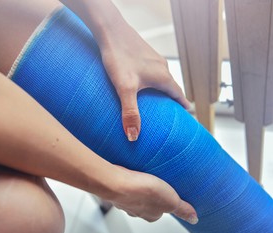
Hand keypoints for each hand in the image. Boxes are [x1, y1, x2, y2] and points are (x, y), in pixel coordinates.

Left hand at [98, 19, 189, 140]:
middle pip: (171, 87)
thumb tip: (133, 137)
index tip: (188, 116)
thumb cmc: (119, 57)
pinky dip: (150, 80)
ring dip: (161, 89)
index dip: (183, 107)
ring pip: (161, 78)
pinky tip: (139, 83)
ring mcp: (152, 59)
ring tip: (155, 101)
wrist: (110, 30)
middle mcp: (161, 67)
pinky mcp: (142, 53)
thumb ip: (130, 112)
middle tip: (171, 113)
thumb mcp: (124, 88)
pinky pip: (151, 70)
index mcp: (162, 77)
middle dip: (172, 100)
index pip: (179, 95)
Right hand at [107, 166, 197, 223]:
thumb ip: (183, 209)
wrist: (117, 182)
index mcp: (151, 215)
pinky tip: (130, 173)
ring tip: (143, 175)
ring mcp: (124, 201)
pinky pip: (123, 186)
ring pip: (133, 195)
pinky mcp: (115, 189)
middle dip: (150, 194)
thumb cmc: (142, 192)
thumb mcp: (172, 201)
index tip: (168, 192)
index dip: (165, 201)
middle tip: (155, 182)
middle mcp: (136, 211)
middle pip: (146, 204)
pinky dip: (126, 181)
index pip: (161, 211)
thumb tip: (193, 219)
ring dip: (137, 188)